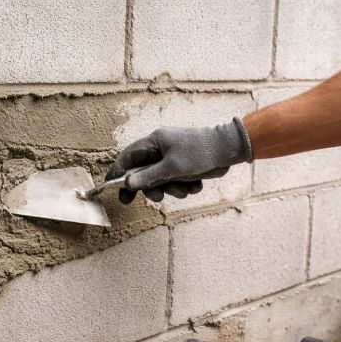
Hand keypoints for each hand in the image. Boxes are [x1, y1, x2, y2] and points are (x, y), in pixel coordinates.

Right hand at [106, 117, 252, 202]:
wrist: (229, 149)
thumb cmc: (200, 152)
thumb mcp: (172, 167)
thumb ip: (148, 177)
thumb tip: (128, 183)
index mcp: (154, 142)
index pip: (128, 157)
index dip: (118, 173)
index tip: (111, 188)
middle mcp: (161, 149)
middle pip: (143, 172)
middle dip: (151, 187)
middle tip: (155, 199)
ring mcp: (173, 158)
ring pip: (161, 180)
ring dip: (172, 189)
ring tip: (184, 190)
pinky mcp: (184, 166)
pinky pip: (176, 181)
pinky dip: (184, 187)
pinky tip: (196, 184)